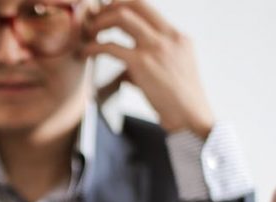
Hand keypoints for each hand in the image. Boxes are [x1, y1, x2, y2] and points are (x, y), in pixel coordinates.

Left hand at [83, 0, 214, 137]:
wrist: (191, 117)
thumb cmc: (180, 100)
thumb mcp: (173, 70)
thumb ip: (151, 61)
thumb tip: (126, 68)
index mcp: (177, 36)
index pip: (147, 6)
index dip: (123, 5)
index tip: (108, 12)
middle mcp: (168, 36)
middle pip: (134, 4)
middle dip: (109, 7)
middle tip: (95, 19)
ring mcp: (155, 48)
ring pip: (122, 17)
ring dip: (100, 22)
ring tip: (89, 33)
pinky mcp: (142, 64)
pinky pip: (110, 46)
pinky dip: (93, 47)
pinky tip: (85, 53)